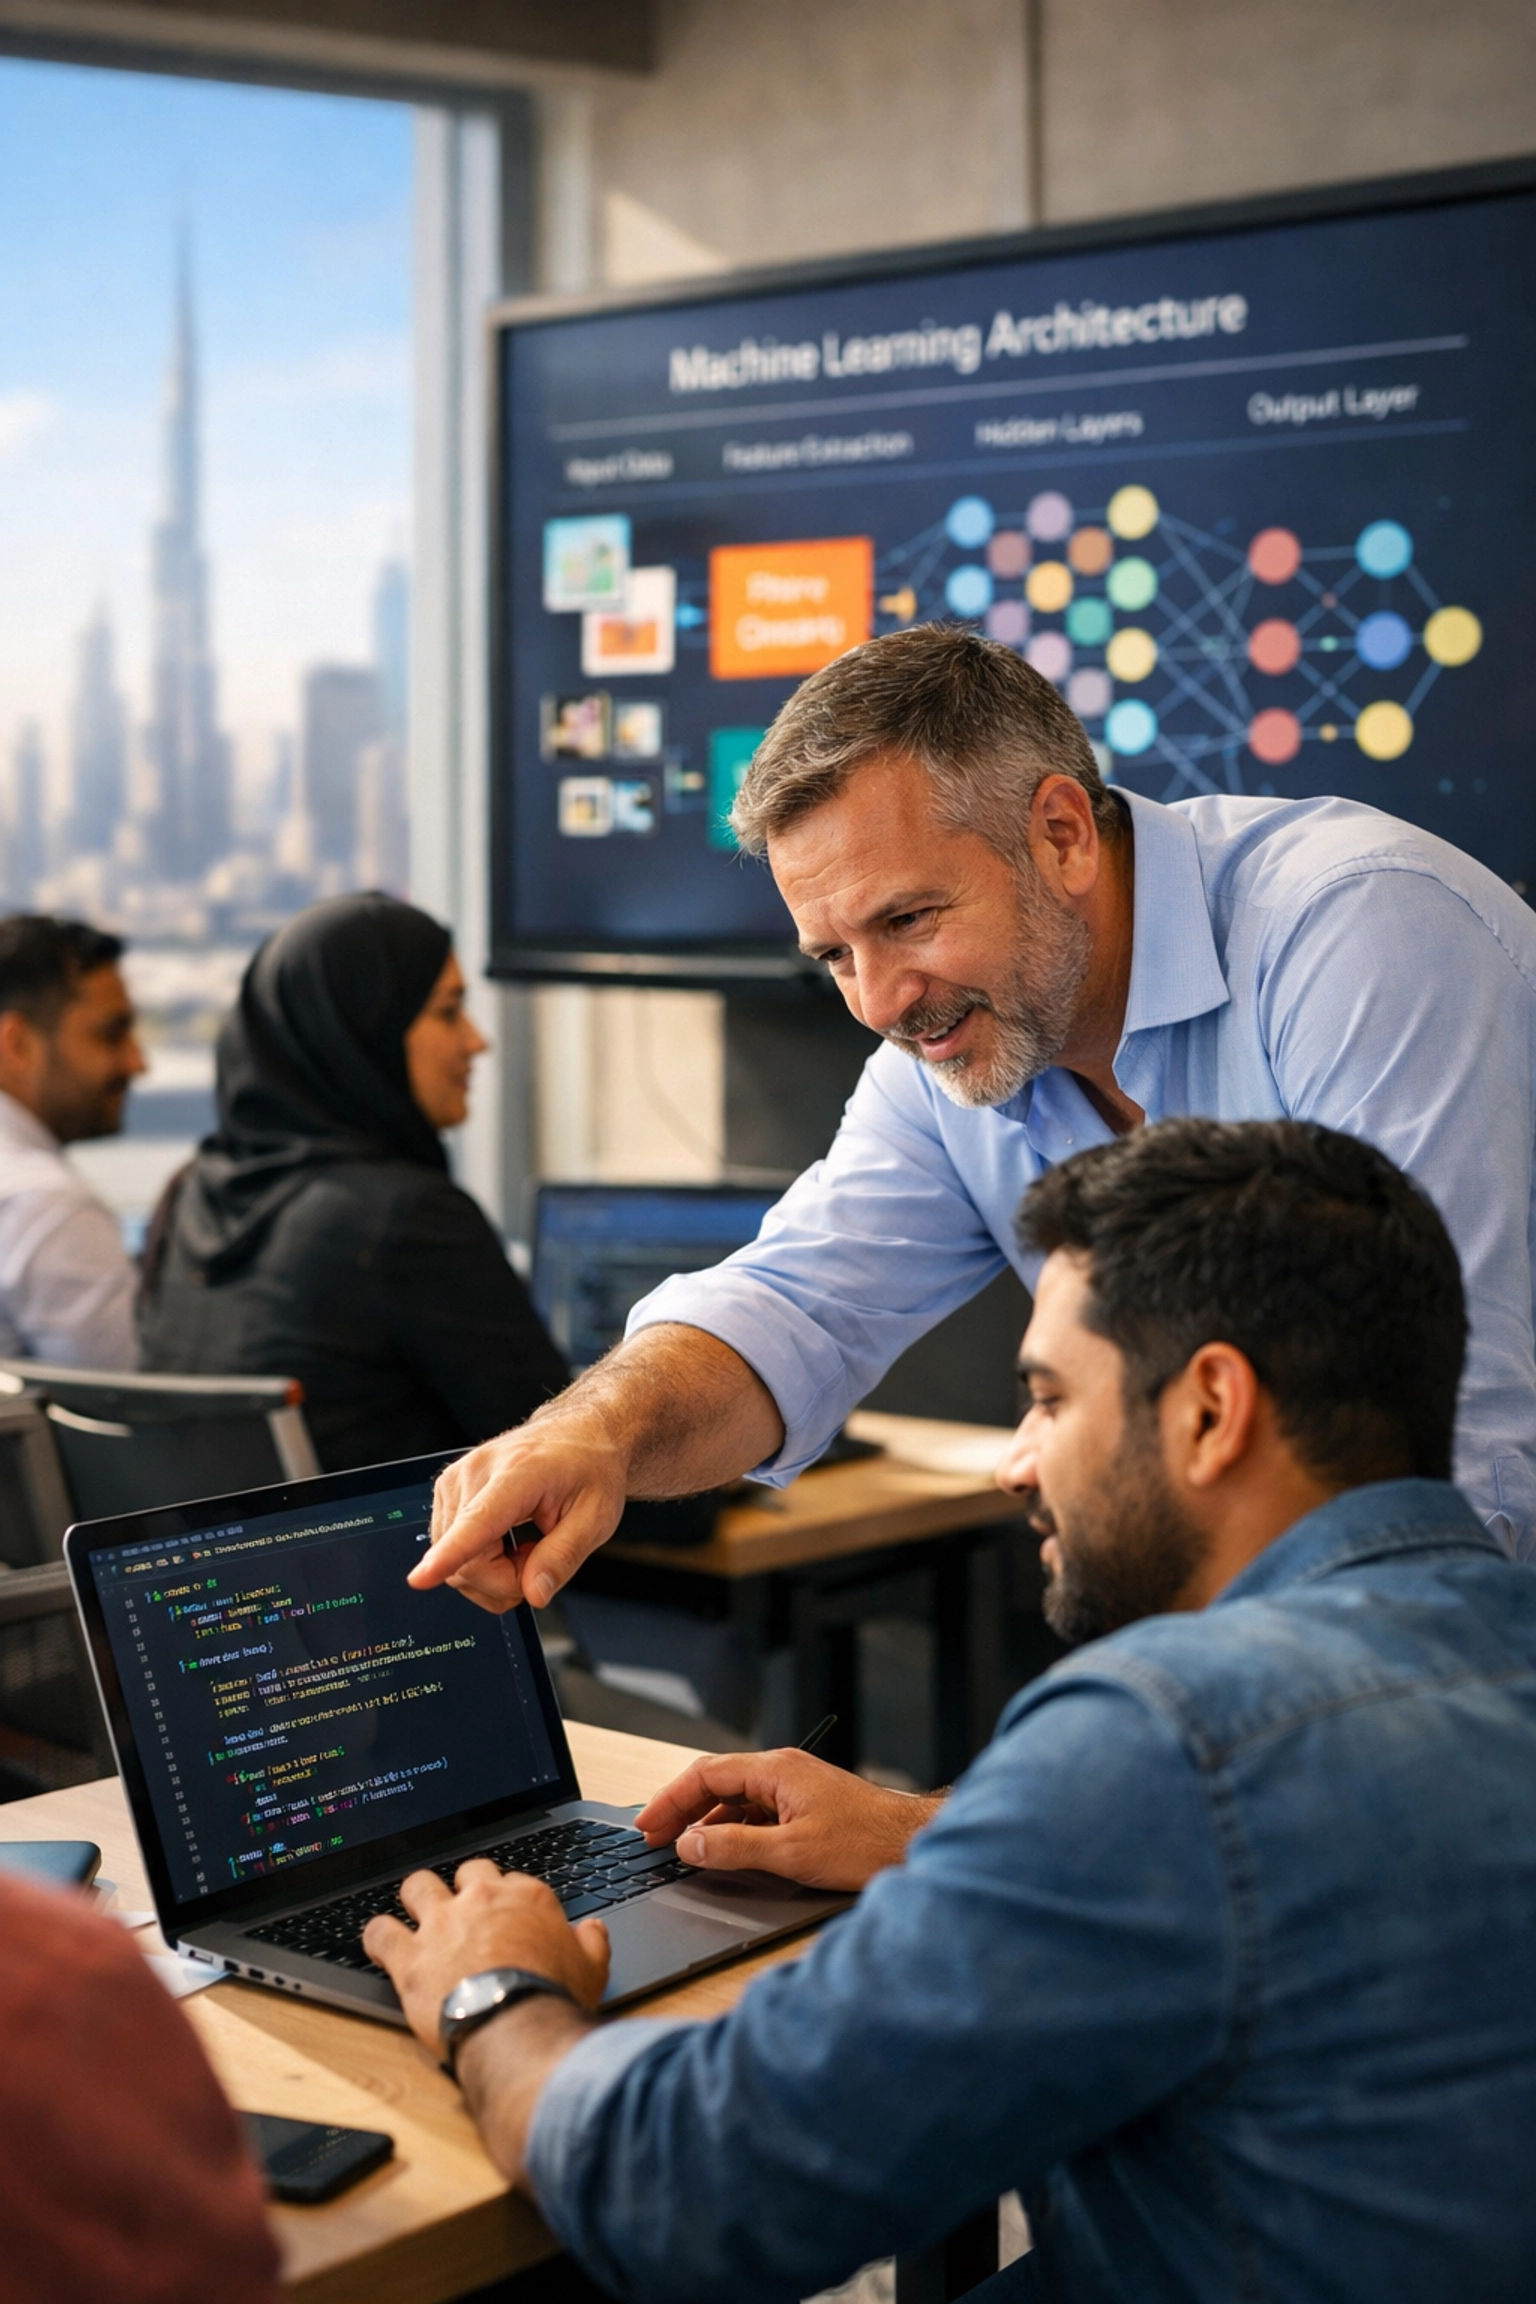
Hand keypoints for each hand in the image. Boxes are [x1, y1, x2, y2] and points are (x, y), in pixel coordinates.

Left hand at [363, 1860, 609, 2055]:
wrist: (516, 2026)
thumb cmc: (553, 1998)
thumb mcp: (592, 1968)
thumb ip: (592, 1942)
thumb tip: (592, 1930)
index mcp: (526, 1897)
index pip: (512, 1879)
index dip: (507, 1897)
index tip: (505, 1915)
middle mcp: (481, 1899)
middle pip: (466, 1872)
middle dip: (463, 1886)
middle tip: (464, 1911)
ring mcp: (441, 1924)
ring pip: (417, 1885)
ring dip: (417, 1898)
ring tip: (417, 1914)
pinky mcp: (409, 1956)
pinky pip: (380, 1931)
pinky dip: (378, 1936)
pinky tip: (380, 1944)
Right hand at [410, 1419, 629, 1612]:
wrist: (577, 1434)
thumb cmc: (589, 1468)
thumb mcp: (597, 1518)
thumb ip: (564, 1557)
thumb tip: (534, 1594)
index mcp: (518, 1472)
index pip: (478, 1522)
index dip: (449, 1556)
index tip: (420, 1578)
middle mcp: (476, 1472)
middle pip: (467, 1561)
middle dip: (505, 1581)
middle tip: (540, 1562)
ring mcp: (455, 1480)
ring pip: (455, 1562)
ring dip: (492, 1572)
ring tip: (527, 1546)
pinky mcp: (447, 1490)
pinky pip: (450, 1547)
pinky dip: (478, 1558)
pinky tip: (506, 1541)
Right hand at [635, 1749, 943, 1892]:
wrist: (916, 1843)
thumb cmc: (865, 1843)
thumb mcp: (792, 1852)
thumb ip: (734, 1848)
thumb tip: (688, 1845)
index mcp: (776, 1769)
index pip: (706, 1774)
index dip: (670, 1800)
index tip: (646, 1826)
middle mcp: (784, 1770)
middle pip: (717, 1782)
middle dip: (682, 1809)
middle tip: (653, 1838)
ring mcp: (797, 1786)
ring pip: (737, 1797)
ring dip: (706, 1820)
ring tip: (681, 1847)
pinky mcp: (808, 1805)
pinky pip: (757, 1810)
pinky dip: (732, 1827)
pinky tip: (724, 1850)